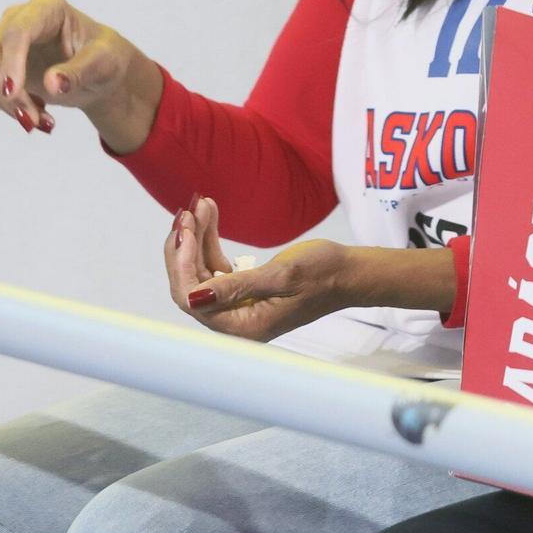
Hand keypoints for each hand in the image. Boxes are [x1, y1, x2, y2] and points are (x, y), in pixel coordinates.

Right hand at [0, 0, 160, 148]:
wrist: (101, 74)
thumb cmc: (107, 59)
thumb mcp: (104, 63)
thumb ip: (80, 71)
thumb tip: (52, 84)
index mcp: (47, 8)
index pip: (17, 31)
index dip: (11, 61)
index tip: (13, 92)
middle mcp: (18, 20)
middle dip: (9, 92)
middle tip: (33, 120)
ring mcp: (5, 43)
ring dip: (9, 105)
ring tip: (42, 120)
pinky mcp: (0, 67)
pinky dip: (7, 108)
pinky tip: (36, 112)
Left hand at [166, 197, 355, 342]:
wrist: (350, 272)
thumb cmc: (325, 274)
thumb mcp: (283, 275)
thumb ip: (238, 286)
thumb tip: (195, 297)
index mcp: (244, 325)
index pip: (193, 298)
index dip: (182, 264)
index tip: (186, 229)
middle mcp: (236, 320)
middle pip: (192, 285)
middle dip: (185, 248)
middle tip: (187, 212)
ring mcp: (239, 305)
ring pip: (202, 272)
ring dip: (198, 239)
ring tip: (200, 206)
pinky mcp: (245, 290)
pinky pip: (217, 267)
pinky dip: (211, 242)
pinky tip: (211, 216)